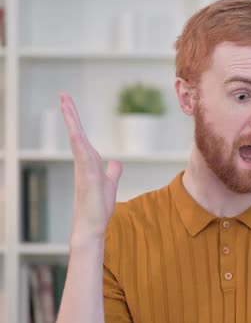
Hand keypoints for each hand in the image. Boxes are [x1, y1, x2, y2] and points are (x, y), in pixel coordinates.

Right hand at [60, 93, 122, 245]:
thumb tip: (114, 162)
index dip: (76, 121)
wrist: (92, 227)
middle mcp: (83, 164)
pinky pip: (83, 157)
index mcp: (88, 163)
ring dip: (73, 123)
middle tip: (63, 95)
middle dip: (71, 114)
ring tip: (66, 104)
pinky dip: (79, 144)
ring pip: (77, 141)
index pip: (82, 137)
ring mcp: (84, 170)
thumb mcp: (109, 184)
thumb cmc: (98, 208)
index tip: (69, 104)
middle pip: (76, 134)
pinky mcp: (88, 179)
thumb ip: (112, 172)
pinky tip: (76, 133)